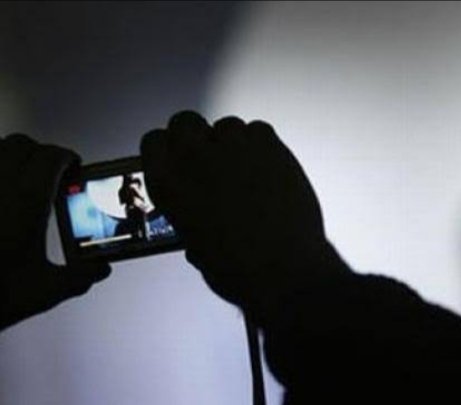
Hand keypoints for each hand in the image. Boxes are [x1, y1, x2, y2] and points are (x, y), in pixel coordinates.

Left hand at [0, 134, 109, 330]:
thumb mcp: (43, 291)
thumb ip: (77, 278)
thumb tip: (98, 270)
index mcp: (26, 201)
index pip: (52, 157)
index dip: (68, 157)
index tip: (74, 167)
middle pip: (21, 145)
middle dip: (40, 152)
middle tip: (51, 171)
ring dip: (11, 158)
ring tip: (21, 180)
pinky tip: (2, 201)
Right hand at [140, 112, 339, 318]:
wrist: (282, 269)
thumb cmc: (238, 268)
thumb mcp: (195, 244)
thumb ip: (191, 216)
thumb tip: (199, 214)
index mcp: (167, 181)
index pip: (154, 142)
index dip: (168, 148)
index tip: (178, 156)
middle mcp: (194, 156)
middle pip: (185, 122)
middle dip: (197, 136)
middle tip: (212, 159)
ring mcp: (231, 146)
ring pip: (226, 125)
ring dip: (233, 143)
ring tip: (247, 173)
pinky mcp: (268, 144)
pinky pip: (259, 130)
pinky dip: (262, 145)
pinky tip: (268, 170)